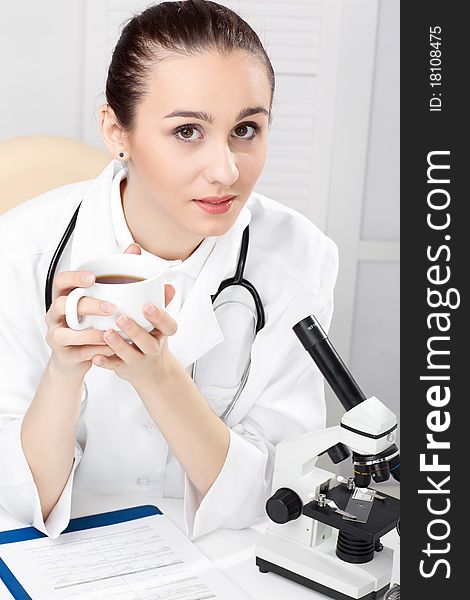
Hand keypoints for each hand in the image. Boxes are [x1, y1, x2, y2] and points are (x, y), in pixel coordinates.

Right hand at [46, 243, 142, 378]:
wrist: (76, 359)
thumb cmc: (90, 323)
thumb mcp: (101, 299)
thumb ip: (117, 275)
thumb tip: (135, 249)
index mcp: (65, 297)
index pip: (60, 281)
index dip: (73, 278)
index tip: (92, 277)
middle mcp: (56, 314)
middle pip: (63, 305)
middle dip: (88, 305)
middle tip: (111, 307)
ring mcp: (57, 335)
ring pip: (66, 332)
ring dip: (90, 333)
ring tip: (110, 333)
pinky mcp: (64, 355)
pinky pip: (77, 352)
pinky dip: (95, 350)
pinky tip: (110, 348)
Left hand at [91, 284, 176, 388]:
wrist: (153, 373)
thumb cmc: (152, 340)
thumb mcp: (160, 324)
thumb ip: (162, 303)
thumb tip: (167, 285)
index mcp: (162, 334)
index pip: (168, 327)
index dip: (159, 317)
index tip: (147, 306)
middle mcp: (152, 349)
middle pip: (147, 342)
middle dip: (135, 330)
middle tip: (121, 318)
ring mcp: (139, 360)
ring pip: (129, 354)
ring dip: (118, 344)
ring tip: (106, 333)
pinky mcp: (124, 369)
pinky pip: (114, 366)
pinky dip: (105, 362)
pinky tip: (95, 357)